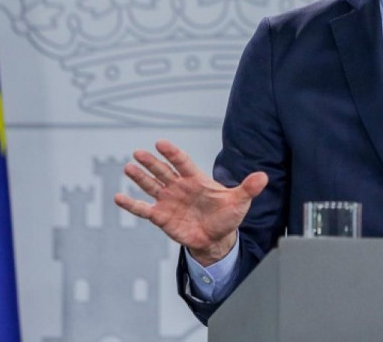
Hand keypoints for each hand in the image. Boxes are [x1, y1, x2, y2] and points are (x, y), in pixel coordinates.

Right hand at [114, 139, 267, 265]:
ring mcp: (169, 201)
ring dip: (140, 177)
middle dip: (151, 162)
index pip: (183, 163)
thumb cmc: (227, 217)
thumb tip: (263, 177)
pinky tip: (118, 197)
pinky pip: (143, 210)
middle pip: (164, 171)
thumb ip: (248, 188)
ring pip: (152, 186)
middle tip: (138, 152)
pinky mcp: (162, 217)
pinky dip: (131, 204)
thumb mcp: (240, 201)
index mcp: (197, 180)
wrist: (216, 239)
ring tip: (128, 167)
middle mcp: (180, 187)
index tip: (160, 143)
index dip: (172, 153)